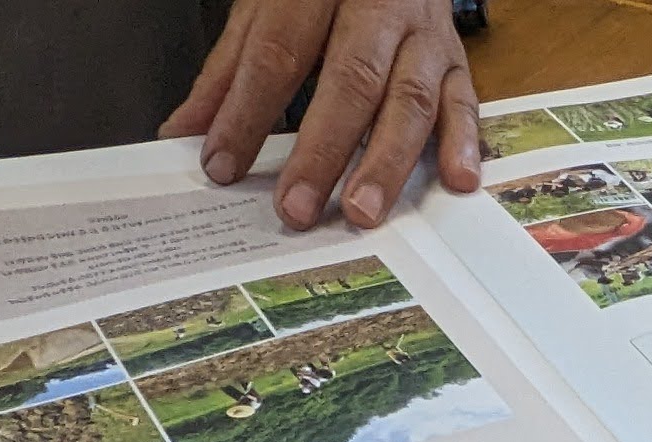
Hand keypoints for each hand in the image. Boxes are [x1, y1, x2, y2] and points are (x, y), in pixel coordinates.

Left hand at [165, 0, 480, 229]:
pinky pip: (466, 101)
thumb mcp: (268, 10)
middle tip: (297, 207)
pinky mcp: (457, 59)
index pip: (279, 52)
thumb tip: (186, 133)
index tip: (223, 164)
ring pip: (411, 98)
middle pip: (351, 80)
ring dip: (386, 161)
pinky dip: (463, 143)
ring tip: (362, 210)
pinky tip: (455, 180)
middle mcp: (379, 4)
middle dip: (322, 150)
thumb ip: (229, 72)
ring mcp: (425, 33)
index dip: (248, 112)